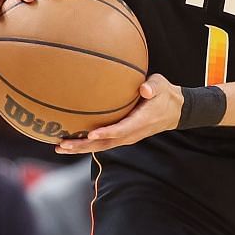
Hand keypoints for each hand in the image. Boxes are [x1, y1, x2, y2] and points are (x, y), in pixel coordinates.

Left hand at [55, 75, 182, 153]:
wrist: (174, 110)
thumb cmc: (164, 94)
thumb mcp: (162, 86)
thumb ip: (153, 87)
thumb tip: (145, 89)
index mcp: (142, 121)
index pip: (122, 130)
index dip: (106, 133)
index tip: (90, 133)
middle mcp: (132, 133)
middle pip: (106, 143)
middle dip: (84, 145)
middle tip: (63, 144)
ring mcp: (127, 137)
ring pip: (102, 146)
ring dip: (81, 148)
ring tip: (60, 147)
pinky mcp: (122, 136)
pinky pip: (103, 142)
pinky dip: (86, 144)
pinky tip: (71, 142)